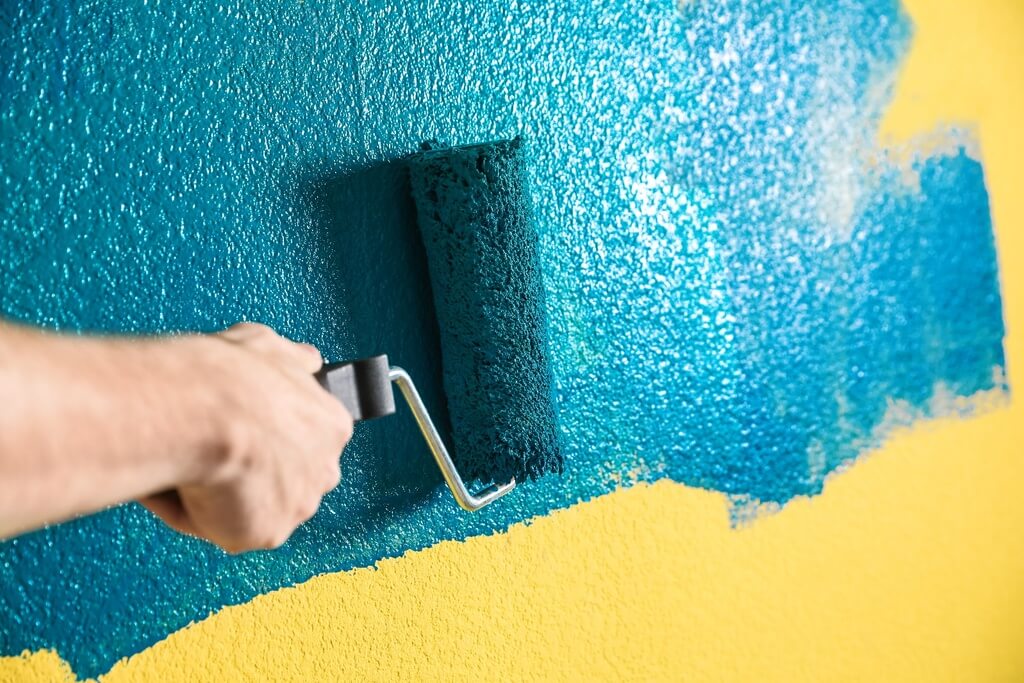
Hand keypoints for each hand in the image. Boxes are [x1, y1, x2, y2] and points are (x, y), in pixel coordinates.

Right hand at [139, 323, 352, 553]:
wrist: (202, 411)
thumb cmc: (229, 377)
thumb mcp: (268, 347)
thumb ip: (293, 360)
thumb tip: (307, 360)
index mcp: (331, 425)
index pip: (308, 440)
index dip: (270, 436)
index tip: (242, 428)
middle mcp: (324, 470)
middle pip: (288, 480)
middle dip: (255, 470)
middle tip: (215, 450)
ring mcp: (297, 506)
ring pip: (254, 506)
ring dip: (225, 492)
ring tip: (192, 467)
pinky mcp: (265, 534)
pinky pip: (222, 529)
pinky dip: (195, 512)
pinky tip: (181, 484)